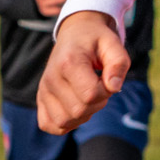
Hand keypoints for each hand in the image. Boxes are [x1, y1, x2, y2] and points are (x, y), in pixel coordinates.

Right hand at [37, 11, 129, 133]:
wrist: (75, 34)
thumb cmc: (96, 40)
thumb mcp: (113, 44)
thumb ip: (119, 63)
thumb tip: (114, 87)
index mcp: (68, 62)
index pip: (90, 95)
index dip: (106, 91)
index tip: (106, 78)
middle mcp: (51, 78)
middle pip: (78, 111)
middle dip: (97, 103)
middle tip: (99, 85)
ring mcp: (43, 90)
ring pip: (64, 122)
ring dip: (84, 115)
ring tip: (88, 95)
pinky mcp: (40, 100)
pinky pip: (50, 125)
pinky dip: (67, 123)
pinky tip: (76, 107)